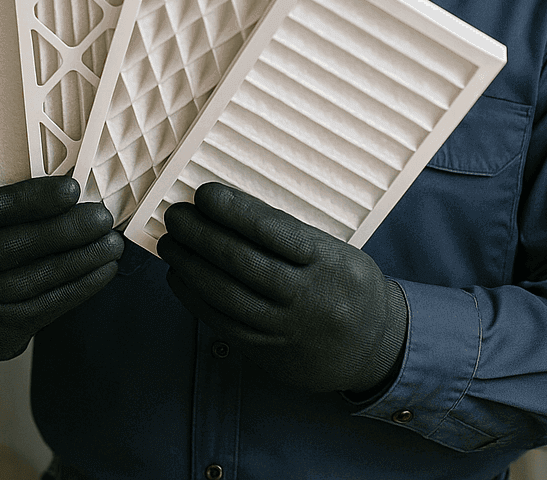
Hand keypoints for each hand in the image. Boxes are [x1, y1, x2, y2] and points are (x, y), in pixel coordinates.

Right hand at [0, 176, 121, 361]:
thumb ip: (11, 214)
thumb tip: (73, 197)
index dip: (34, 198)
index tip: (72, 190)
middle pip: (15, 246)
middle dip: (65, 230)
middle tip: (102, 219)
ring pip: (35, 278)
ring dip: (81, 260)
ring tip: (111, 244)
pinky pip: (47, 306)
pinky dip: (81, 287)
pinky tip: (103, 271)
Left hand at [159, 183, 407, 394]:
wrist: (376, 348)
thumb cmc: (349, 286)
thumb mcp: (337, 252)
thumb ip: (290, 236)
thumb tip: (229, 210)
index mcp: (331, 262)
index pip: (271, 229)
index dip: (232, 209)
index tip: (204, 193)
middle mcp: (309, 297)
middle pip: (241, 261)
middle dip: (200, 234)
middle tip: (176, 215)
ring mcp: (287, 329)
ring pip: (226, 294)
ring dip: (190, 265)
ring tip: (170, 243)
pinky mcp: (270, 354)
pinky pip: (223, 324)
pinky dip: (195, 298)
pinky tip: (180, 278)